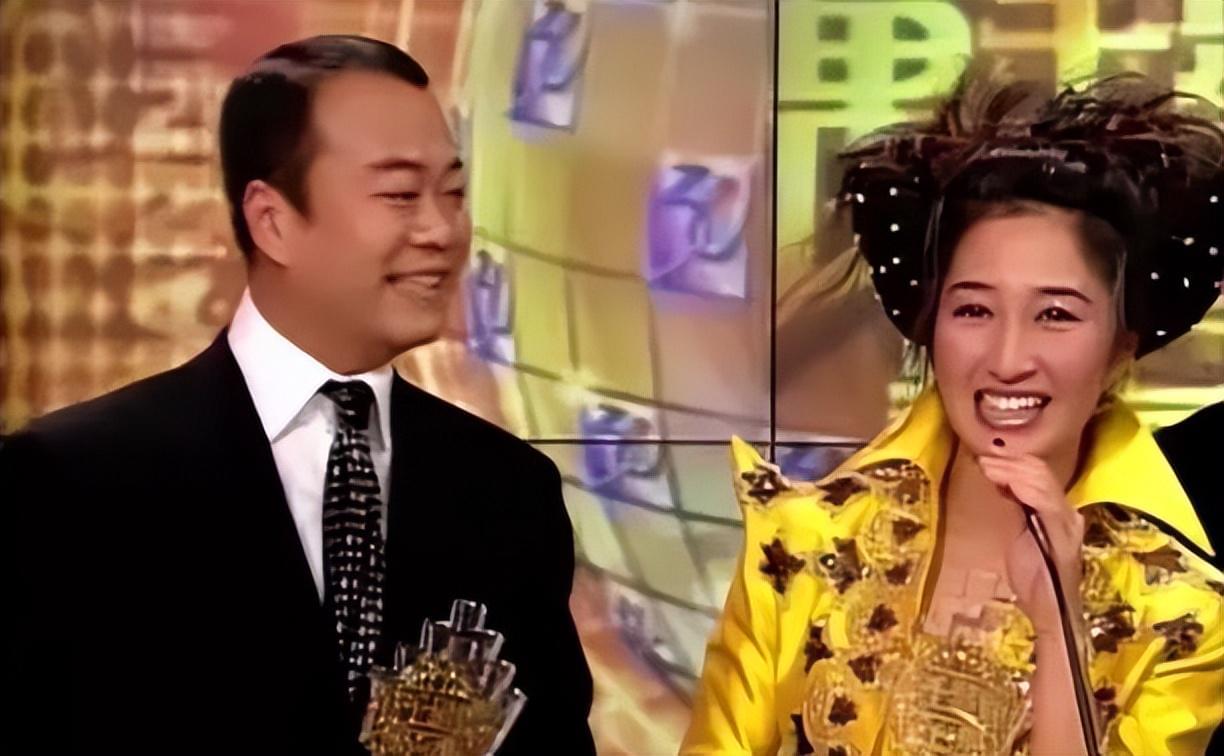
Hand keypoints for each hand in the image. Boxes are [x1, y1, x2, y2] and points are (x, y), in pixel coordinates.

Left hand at [978, 452, 1083, 636]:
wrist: (1050, 611)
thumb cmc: (1033, 575)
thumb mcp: (1018, 531)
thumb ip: (1014, 505)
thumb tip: (997, 477)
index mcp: (1057, 509)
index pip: (1037, 472)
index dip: (1010, 461)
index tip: (984, 458)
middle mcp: (1068, 511)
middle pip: (1040, 471)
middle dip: (1008, 462)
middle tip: (982, 460)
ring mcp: (1068, 523)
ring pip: (1042, 481)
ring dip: (1011, 471)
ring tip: (988, 468)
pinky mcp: (1064, 537)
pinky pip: (1047, 503)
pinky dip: (1024, 488)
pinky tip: (1006, 483)